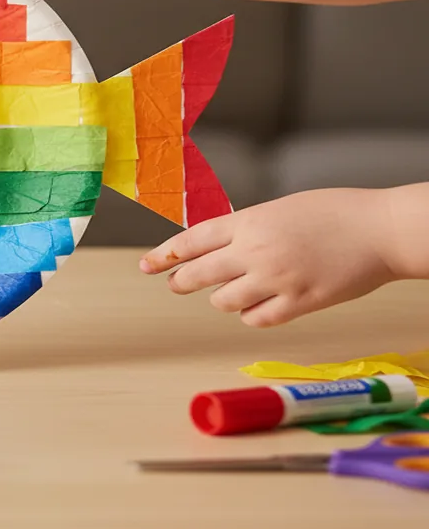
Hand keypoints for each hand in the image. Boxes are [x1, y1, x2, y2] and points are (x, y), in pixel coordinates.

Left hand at [139, 188, 402, 326]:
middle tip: (176, 284)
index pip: (191, 240)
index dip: (165, 254)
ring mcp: (276, 279)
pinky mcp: (300, 303)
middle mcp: (255, 251)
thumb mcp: (280, 209)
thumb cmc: (335, 213)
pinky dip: (252, 315)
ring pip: (223, 301)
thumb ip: (248, 228)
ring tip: (233, 290)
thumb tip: (219, 247)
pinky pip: (257, 319)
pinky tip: (258, 305)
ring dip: (222, 298)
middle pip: (198, 274)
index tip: (147, 264)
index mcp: (249, 222)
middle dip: (181, 281)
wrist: (380, 229)